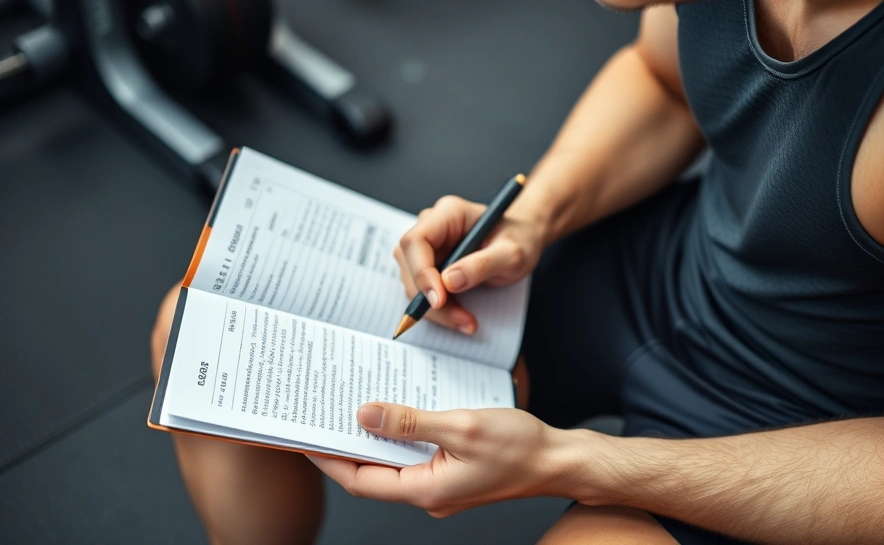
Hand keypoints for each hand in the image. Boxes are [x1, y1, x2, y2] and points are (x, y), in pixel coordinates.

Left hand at [309, 403, 575, 516]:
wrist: (559, 460)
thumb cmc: (519, 446)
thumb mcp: (461, 426)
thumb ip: (410, 421)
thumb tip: (364, 415)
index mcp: (426, 490)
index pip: (360, 479)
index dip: (329, 457)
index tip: (304, 435)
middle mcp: (427, 494)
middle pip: (371, 473)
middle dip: (344, 445)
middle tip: (320, 415)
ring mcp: (439, 486)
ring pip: (392, 463)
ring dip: (372, 438)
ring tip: (349, 408)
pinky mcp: (451, 473)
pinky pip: (413, 456)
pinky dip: (398, 435)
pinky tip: (393, 412)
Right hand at [394, 195, 545, 333]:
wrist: (524, 240)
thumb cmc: (520, 239)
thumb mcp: (512, 253)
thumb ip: (482, 265)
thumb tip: (449, 282)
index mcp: (449, 213)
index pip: (416, 241)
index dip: (421, 272)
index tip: (439, 299)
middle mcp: (433, 228)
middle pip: (411, 266)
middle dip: (430, 299)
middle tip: (461, 319)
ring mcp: (429, 247)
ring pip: (414, 283)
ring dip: (436, 309)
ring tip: (467, 321)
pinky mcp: (431, 266)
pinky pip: (424, 292)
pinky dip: (440, 310)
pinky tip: (462, 317)